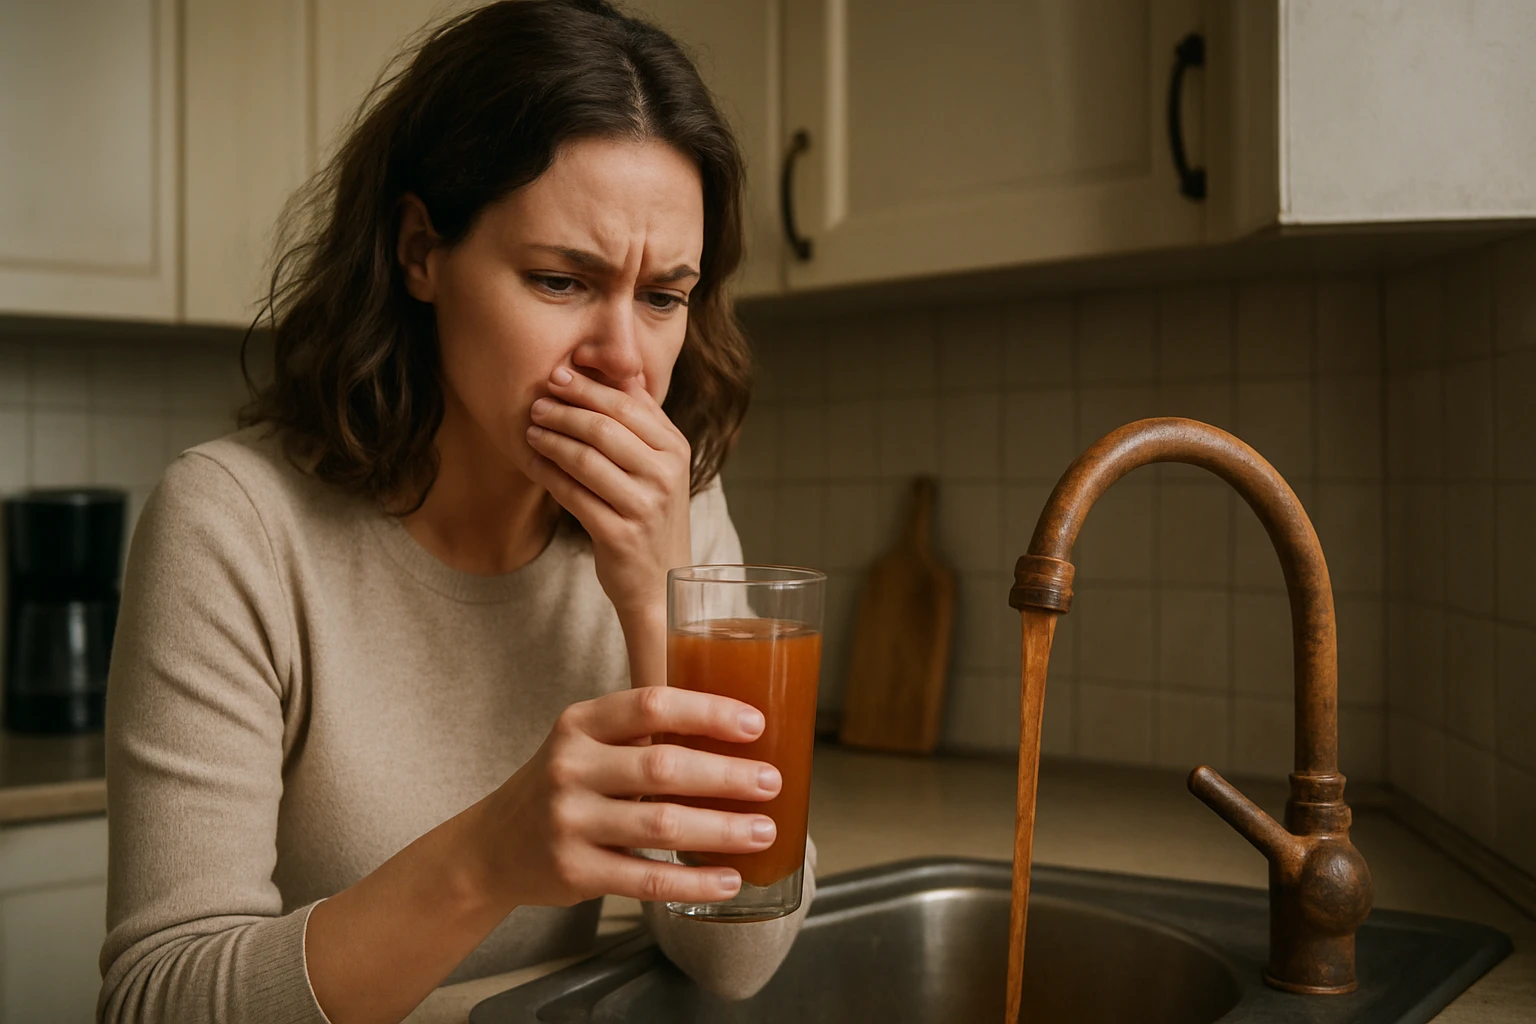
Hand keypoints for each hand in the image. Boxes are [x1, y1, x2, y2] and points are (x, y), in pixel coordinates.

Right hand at [480, 686, 782, 905]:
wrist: (495, 845)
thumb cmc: (564, 784)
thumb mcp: (587, 742)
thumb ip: (642, 733)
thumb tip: (737, 733)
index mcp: (580, 723)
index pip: (651, 704)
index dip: (708, 711)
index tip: (755, 724)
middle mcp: (571, 768)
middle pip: (663, 767)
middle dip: (727, 776)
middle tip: (771, 782)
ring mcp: (570, 822)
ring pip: (662, 825)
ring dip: (722, 830)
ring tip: (764, 830)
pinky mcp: (575, 872)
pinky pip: (648, 879)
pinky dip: (694, 881)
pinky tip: (729, 879)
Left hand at [523, 366, 691, 618]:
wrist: (660, 580)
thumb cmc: (652, 513)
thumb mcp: (660, 464)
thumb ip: (642, 419)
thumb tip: (617, 371)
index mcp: (676, 449)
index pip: (626, 405)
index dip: (587, 388)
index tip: (557, 376)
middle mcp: (666, 474)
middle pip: (604, 428)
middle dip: (564, 411)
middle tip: (537, 404)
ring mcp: (645, 506)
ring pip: (586, 460)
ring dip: (552, 441)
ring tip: (530, 431)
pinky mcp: (620, 534)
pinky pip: (573, 496)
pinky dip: (549, 475)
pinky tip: (534, 463)